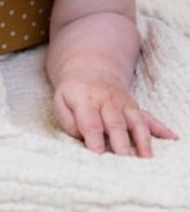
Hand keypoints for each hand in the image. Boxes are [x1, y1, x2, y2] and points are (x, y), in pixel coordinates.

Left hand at [53, 70, 177, 156]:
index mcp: (86, 99)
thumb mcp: (61, 103)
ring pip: (135, 121)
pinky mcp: (134, 107)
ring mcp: (124, 103)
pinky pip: (149, 117)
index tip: (98, 157)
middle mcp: (107, 100)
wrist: (88, 73)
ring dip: (142, 138)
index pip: (91, 123)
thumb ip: (69, 121)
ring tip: (146, 157)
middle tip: (124, 159)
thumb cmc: (73, 95)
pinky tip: (171, 137)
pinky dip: (160, 128)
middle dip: (120, 142)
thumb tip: (84, 137)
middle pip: (115, 123)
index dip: (94, 141)